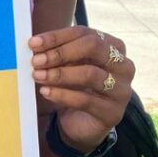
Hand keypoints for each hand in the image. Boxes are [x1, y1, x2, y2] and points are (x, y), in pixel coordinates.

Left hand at [30, 26, 134, 152]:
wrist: (83, 123)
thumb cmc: (76, 86)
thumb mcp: (69, 65)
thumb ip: (58, 52)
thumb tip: (35, 45)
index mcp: (114, 47)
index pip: (84, 33)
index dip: (57, 37)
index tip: (33, 43)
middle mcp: (124, 66)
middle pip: (93, 47)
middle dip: (60, 53)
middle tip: (36, 60)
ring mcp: (121, 90)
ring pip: (89, 74)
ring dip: (59, 74)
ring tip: (38, 76)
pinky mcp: (113, 112)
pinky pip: (85, 100)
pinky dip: (61, 94)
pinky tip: (45, 92)